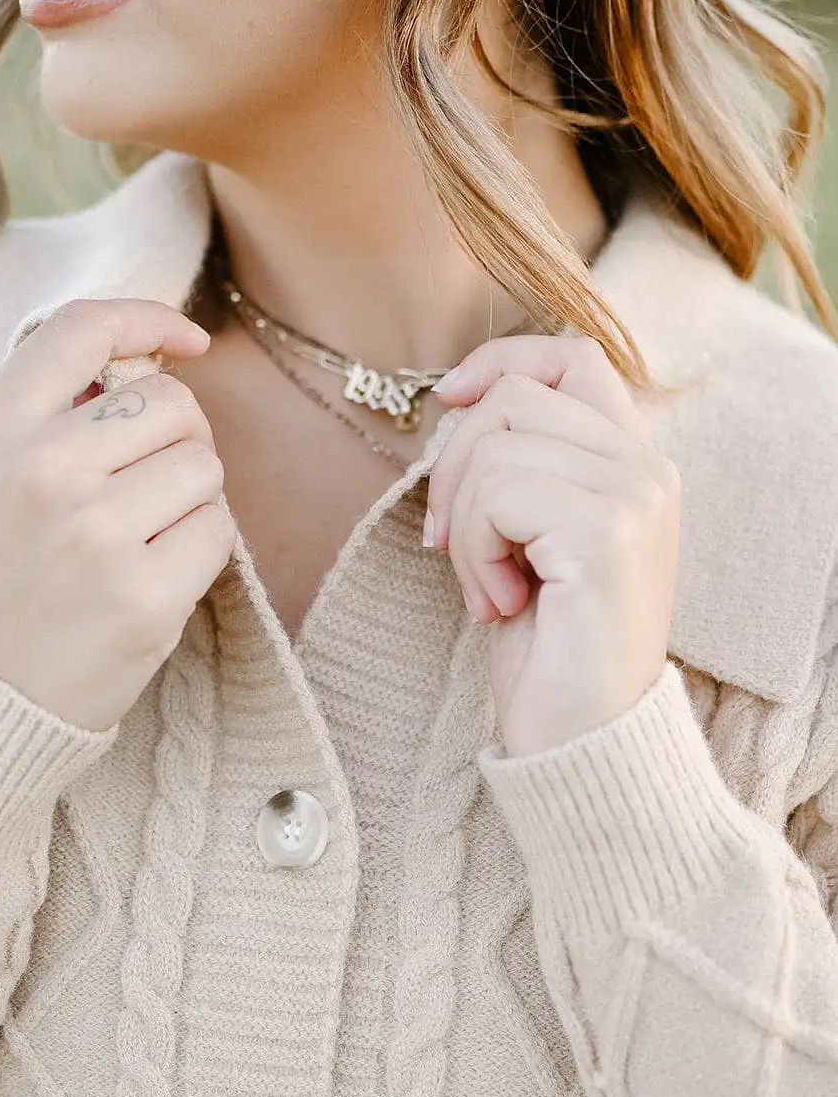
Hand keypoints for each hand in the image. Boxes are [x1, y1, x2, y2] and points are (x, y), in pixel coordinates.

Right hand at [0, 298, 236, 732]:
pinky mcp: (143, 598)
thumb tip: (152, 361)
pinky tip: (153, 578)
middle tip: (145, 488)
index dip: (150, 319)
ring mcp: (93, 536)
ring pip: (203, 465)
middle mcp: (41, 471)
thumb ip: (48, 413)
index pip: (84, 327)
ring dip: (189, 498)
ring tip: (139, 539)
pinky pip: (217, 531)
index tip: (189, 342)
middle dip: (175, 439)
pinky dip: (200, 550)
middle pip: (170, 403)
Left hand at [426, 335, 679, 757]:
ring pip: (494, 450)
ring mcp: (634, 496)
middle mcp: (648, 470)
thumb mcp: (528, 542)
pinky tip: (499, 605)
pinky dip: (473, 554)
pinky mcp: (606, 531)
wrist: (585, 739)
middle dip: (454, 471)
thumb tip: (455, 407)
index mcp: (635, 465)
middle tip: (450, 548)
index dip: (502, 361)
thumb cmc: (550, 650)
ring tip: (489, 591)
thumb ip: (518, 469)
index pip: (573, 357)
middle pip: (512, 400)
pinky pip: (496, 497)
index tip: (449, 398)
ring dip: (464, 527)